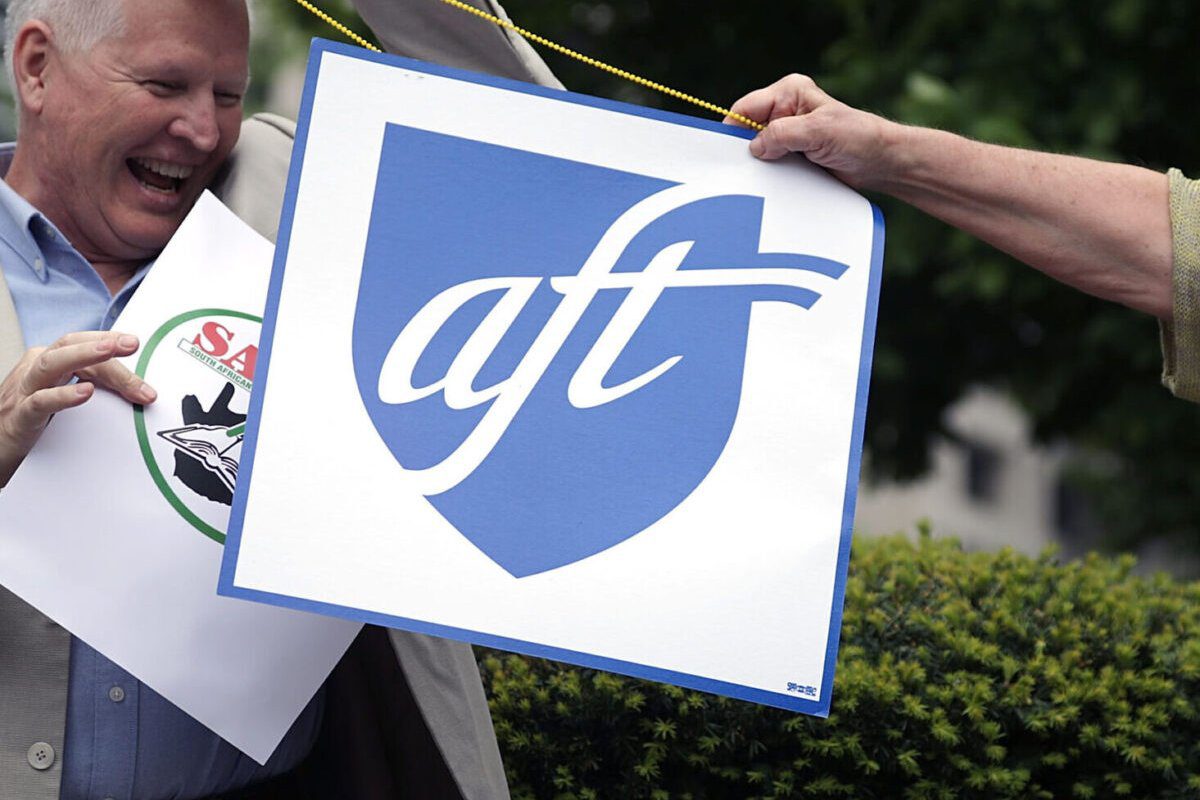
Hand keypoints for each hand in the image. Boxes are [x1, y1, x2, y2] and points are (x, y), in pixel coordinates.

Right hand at [0, 331, 155, 485]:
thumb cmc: (29, 421)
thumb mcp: (62, 398)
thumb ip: (92, 386)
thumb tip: (137, 388)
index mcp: (45, 363)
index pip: (79, 343)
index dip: (108, 341)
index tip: (134, 342)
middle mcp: (33, 371)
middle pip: (68, 347)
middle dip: (101, 343)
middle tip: (132, 343)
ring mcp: (23, 392)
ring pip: (51, 364)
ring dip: (83, 355)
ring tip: (110, 351)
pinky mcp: (18, 417)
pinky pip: (40, 402)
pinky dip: (63, 395)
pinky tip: (85, 392)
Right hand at [726, 73, 904, 190]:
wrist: (880, 162)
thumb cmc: (857, 138)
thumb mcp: (818, 132)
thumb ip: (783, 134)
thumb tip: (754, 147)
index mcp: (789, 93)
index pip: (746, 109)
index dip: (733, 129)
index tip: (725, 153)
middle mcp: (785, 111)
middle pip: (747, 130)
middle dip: (745, 150)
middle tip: (740, 171)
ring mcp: (788, 134)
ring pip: (757, 150)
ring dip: (759, 165)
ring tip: (759, 180)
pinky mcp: (792, 154)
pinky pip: (770, 164)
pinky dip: (768, 175)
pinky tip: (770, 184)